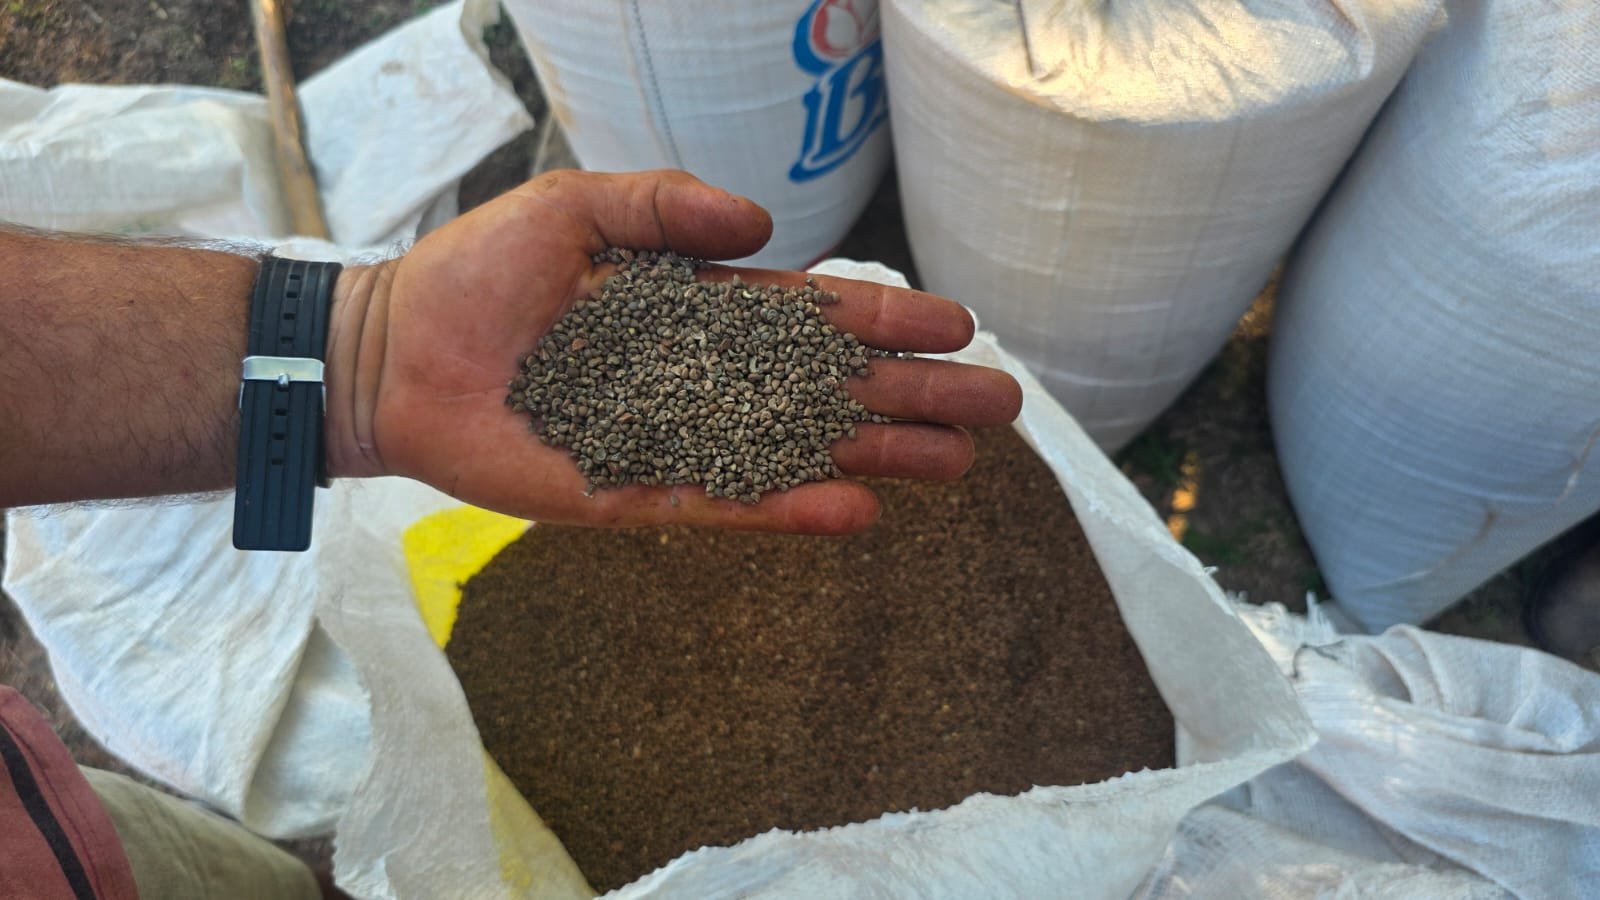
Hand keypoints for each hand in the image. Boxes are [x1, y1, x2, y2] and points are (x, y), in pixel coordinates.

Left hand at [325, 170, 1021, 532]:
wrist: (396, 353)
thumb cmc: (479, 274)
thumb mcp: (576, 207)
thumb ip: (667, 208)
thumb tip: (765, 226)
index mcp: (697, 308)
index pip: (812, 319)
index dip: (886, 325)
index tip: (960, 328)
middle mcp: (703, 378)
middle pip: (828, 391)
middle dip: (912, 398)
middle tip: (998, 409)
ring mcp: (677, 439)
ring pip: (798, 451)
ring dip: (876, 457)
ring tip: (958, 467)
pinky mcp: (636, 492)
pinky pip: (727, 503)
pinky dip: (790, 507)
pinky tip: (859, 511)